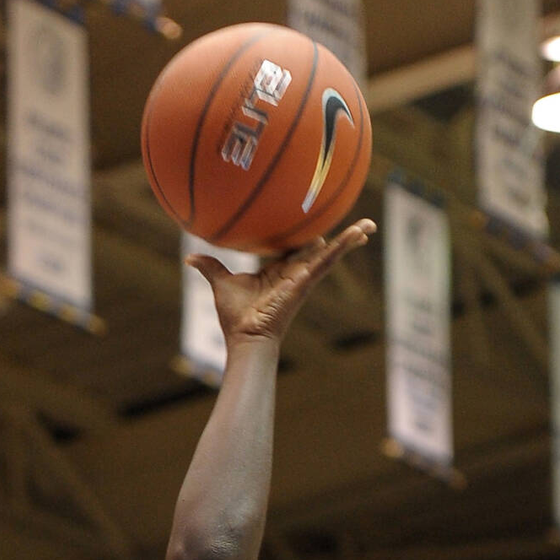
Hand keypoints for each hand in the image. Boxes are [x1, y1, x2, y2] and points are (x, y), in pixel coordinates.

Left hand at [188, 217, 373, 350]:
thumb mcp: (221, 283)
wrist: (245, 338)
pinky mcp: (308, 280)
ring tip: (369, 226)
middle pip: (317, 248)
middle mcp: (294, 273)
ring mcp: (304, 277)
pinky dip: (345, 246)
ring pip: (329, 253)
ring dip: (349, 240)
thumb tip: (190, 258)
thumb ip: (210, 267)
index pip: (293, 249)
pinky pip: (329, 259)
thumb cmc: (235, 317)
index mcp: (278, 271)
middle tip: (352, 225)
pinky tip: (361, 233)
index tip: (311, 222)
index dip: (302, 237)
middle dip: (334, 238)